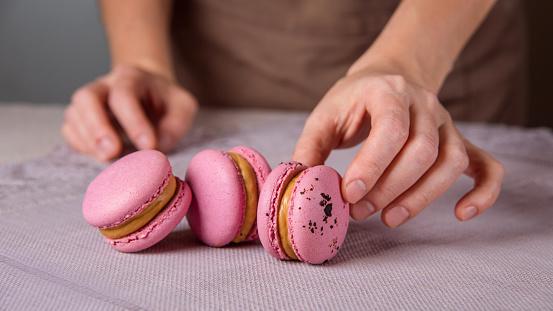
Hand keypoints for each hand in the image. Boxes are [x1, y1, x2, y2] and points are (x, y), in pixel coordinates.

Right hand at [62, 65, 197, 160]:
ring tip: (108, 157)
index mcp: (131, 77)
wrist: (150, 92)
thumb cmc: (166, 101)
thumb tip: (160, 145)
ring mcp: (89, 100)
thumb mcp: (183, 106)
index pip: (124, 95)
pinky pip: (70, 129)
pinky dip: (80, 144)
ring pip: (74, 113)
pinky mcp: (82, 118)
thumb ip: (176, 124)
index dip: (134, 121)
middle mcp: (105, 85)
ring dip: (88, 139)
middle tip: (111, 152)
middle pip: (87, 98)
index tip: (148, 146)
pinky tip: (98, 154)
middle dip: (97, 127)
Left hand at [292, 68, 503, 226]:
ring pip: (450, 162)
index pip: (392, 129)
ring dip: (422, 197)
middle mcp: (424, 105)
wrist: (388, 78)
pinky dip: (483, 192)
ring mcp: (446, 123)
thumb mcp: (325, 115)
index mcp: (389, 91)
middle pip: (422, 151)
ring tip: (390, 219)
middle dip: (390, 188)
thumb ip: (309, 149)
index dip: (373, 166)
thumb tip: (300, 186)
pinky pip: (486, 166)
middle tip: (359, 211)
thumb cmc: (353, 100)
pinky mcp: (459, 141)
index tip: (349, 194)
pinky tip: (462, 214)